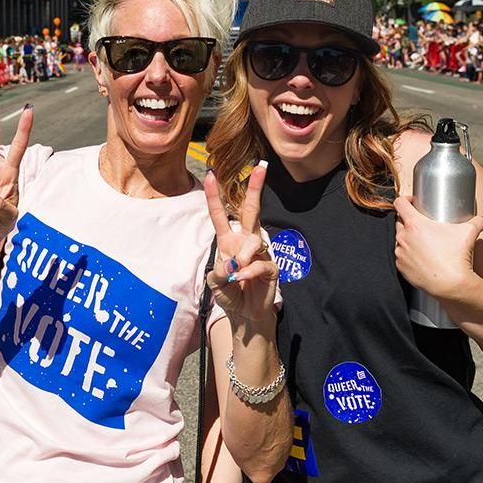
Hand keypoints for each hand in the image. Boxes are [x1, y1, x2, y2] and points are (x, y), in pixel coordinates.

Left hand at [204, 162, 278, 334]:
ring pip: (254, 240)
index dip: (214, 195)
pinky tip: (243, 279)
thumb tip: (234, 263)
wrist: (244, 315)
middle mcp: (245, 242)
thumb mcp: (215, 282)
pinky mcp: (271, 268)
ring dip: (243, 256)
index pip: (220, 214)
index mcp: (228, 241)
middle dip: (255, 189)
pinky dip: (250, 272)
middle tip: (260, 168)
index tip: (211, 174)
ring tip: (236, 273)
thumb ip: (220, 271)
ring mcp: (260, 253)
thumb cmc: (230, 293)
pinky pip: (262, 264)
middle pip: (251, 210)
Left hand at [393, 196, 482, 299]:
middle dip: (408, 220)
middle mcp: (403, 237)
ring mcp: (400, 253)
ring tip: (422, 241)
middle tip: (422, 223)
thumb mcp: (469, 232)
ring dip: (408, 238)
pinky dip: (409, 254)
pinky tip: (420, 256)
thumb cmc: (456, 257)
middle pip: (399, 221)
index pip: (400, 203)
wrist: (450, 284)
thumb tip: (480, 220)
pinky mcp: (400, 267)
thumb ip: (476, 221)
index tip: (413, 202)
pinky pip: (402, 256)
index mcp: (414, 224)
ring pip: (400, 239)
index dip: (405, 199)